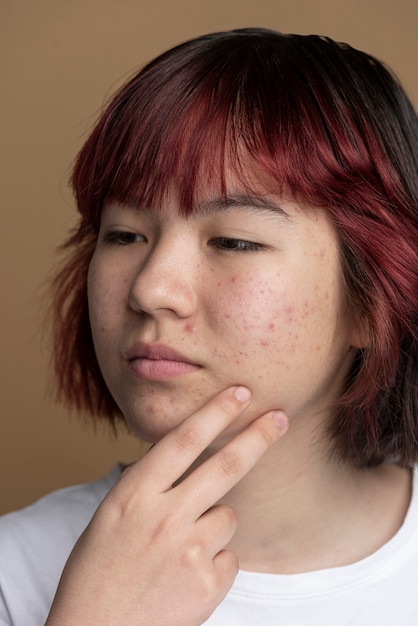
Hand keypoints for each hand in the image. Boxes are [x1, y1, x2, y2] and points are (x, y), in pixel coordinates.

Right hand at [45, 387, 287, 625]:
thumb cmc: (96, 573)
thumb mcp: (112, 516)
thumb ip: (149, 486)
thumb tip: (184, 457)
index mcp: (134, 495)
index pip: (183, 441)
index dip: (215, 412)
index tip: (238, 393)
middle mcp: (164, 517)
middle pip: (225, 466)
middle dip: (257, 436)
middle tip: (280, 417)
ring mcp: (188, 551)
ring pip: (228, 517)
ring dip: (215, 524)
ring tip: (181, 550)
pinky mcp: (207, 584)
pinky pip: (229, 557)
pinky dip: (215, 561)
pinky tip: (186, 577)